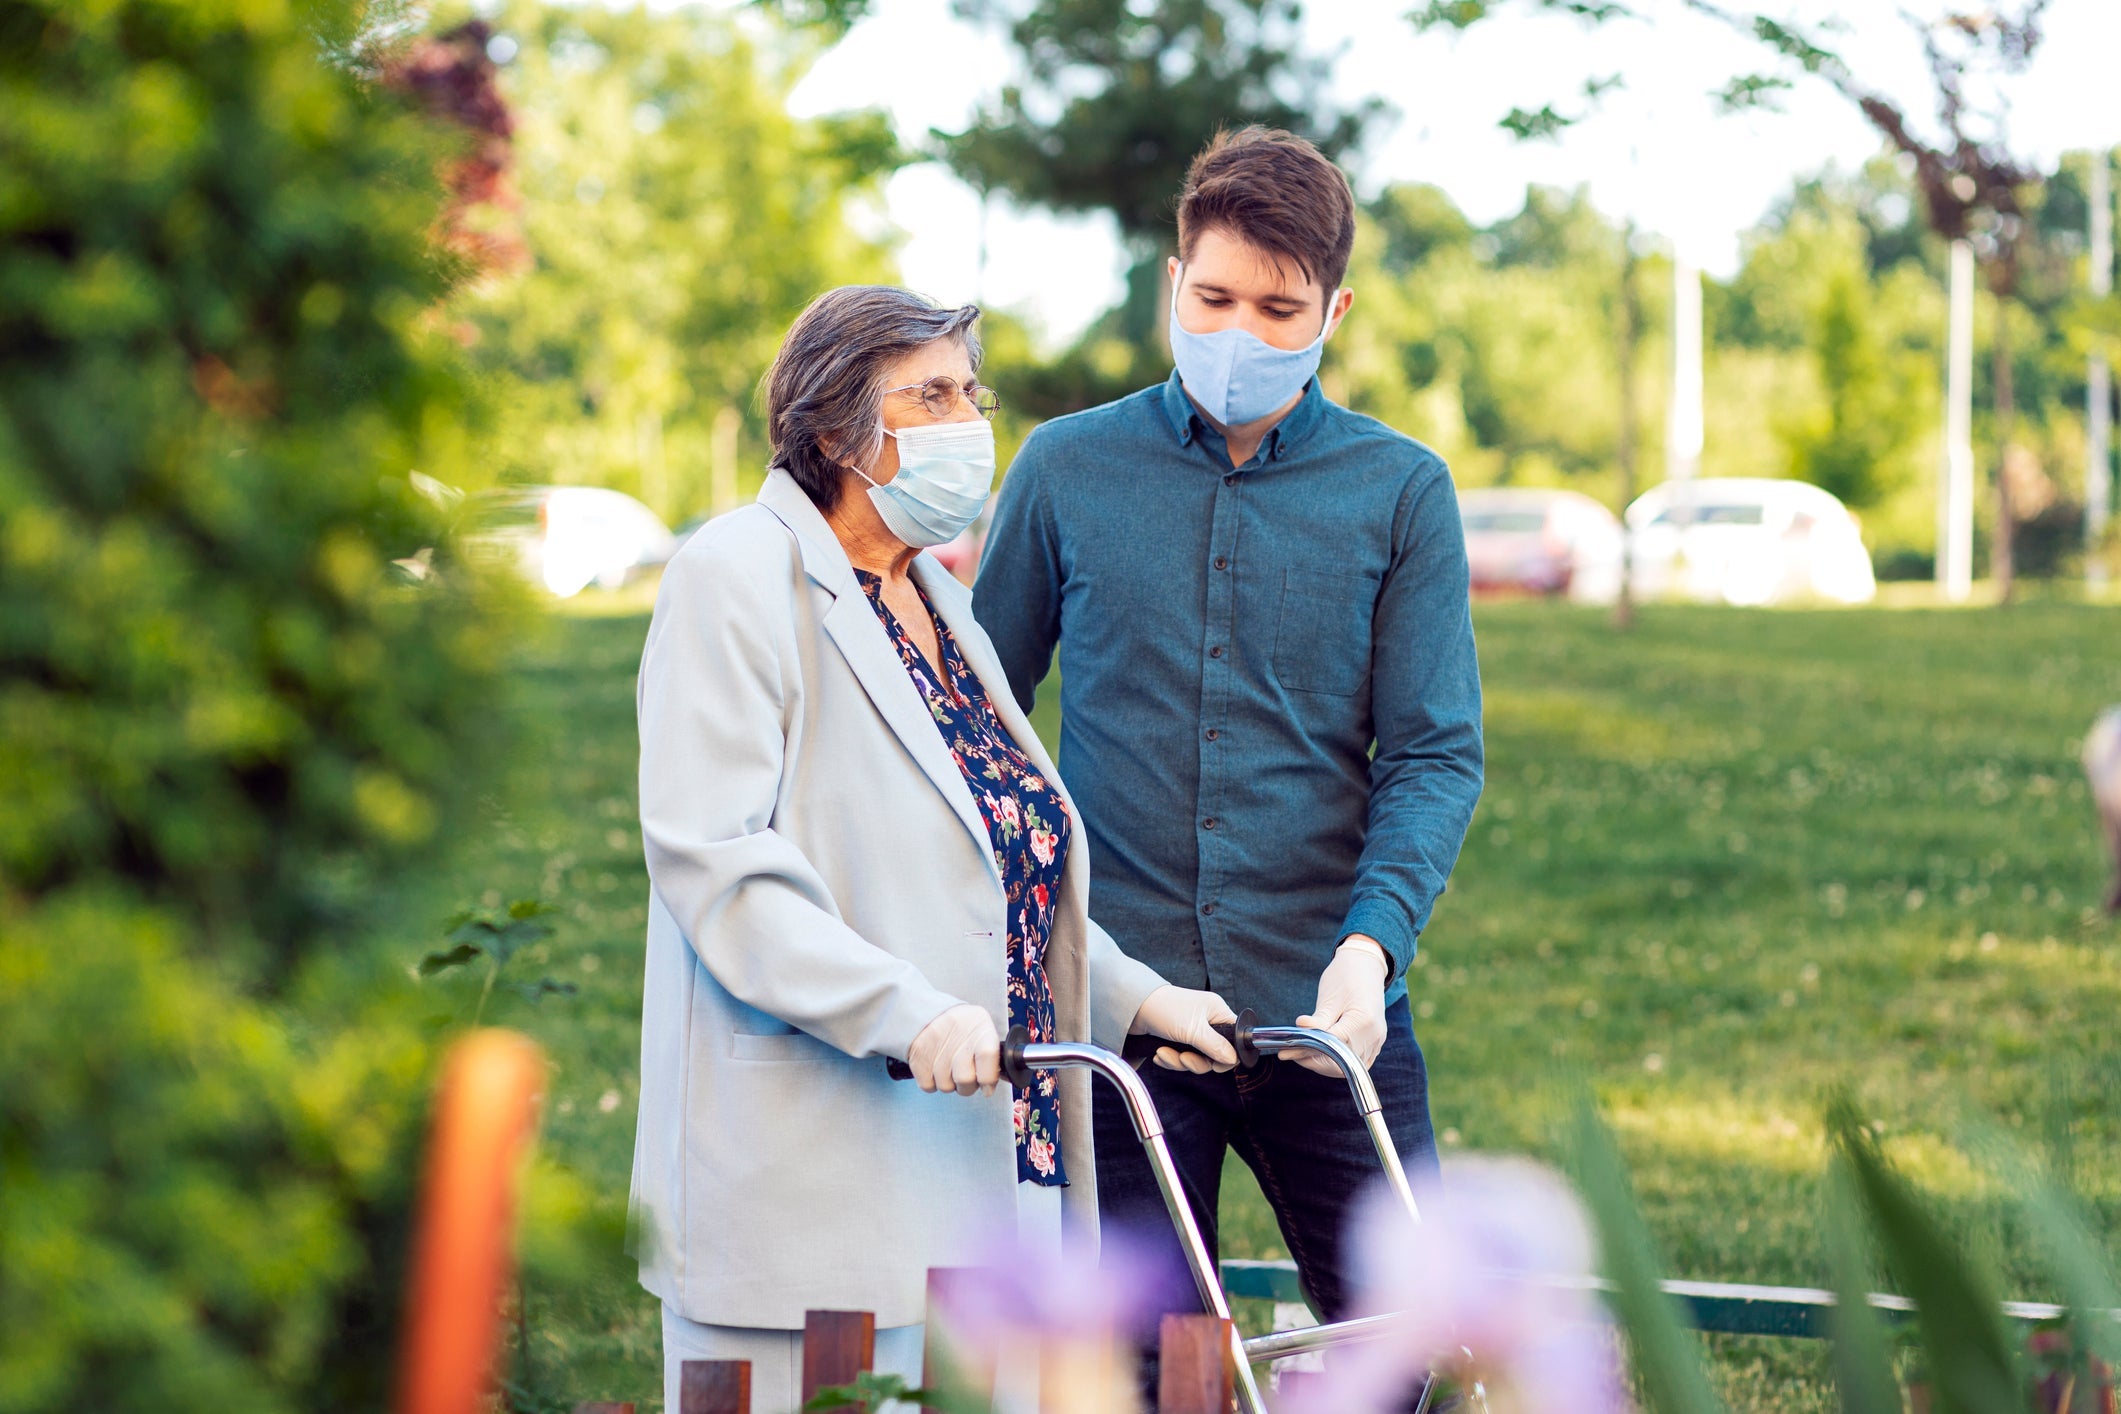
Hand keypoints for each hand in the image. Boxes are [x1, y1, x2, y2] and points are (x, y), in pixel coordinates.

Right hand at [907, 1003, 1001, 1095]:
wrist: (932, 1014)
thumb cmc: (964, 1028)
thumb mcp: (983, 1031)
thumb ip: (991, 1058)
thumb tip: (989, 1087)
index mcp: (978, 1028)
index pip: (987, 1055)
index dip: (988, 1078)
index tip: (987, 1085)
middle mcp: (956, 1037)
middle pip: (965, 1079)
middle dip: (967, 1086)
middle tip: (966, 1077)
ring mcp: (935, 1047)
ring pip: (946, 1087)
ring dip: (949, 1084)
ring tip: (950, 1068)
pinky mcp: (917, 1056)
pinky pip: (928, 1086)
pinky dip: (933, 1083)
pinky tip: (936, 1069)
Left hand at [1129, 985, 1238, 1073]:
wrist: (1131, 1007)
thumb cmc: (1164, 1009)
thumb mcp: (1193, 1030)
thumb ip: (1216, 1046)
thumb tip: (1233, 1059)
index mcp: (1217, 1012)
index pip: (1235, 1038)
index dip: (1228, 1055)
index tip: (1215, 1065)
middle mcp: (1206, 1021)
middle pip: (1214, 1054)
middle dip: (1196, 1062)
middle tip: (1183, 1058)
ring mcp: (1191, 1030)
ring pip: (1196, 1059)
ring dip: (1178, 1061)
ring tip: (1163, 1053)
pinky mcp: (1176, 1039)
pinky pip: (1180, 1058)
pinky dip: (1169, 1059)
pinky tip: (1158, 1053)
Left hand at [1293, 936, 1390, 1076]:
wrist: (1366, 965)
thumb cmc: (1346, 976)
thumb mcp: (1329, 997)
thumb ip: (1317, 1020)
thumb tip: (1300, 1031)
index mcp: (1362, 1021)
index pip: (1331, 1046)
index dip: (1307, 1051)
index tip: (1287, 1051)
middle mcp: (1373, 1035)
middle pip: (1341, 1061)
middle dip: (1314, 1061)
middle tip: (1292, 1052)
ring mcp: (1377, 1040)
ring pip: (1348, 1065)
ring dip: (1325, 1063)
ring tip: (1304, 1052)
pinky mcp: (1376, 1042)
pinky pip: (1357, 1061)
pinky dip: (1339, 1061)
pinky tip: (1322, 1053)